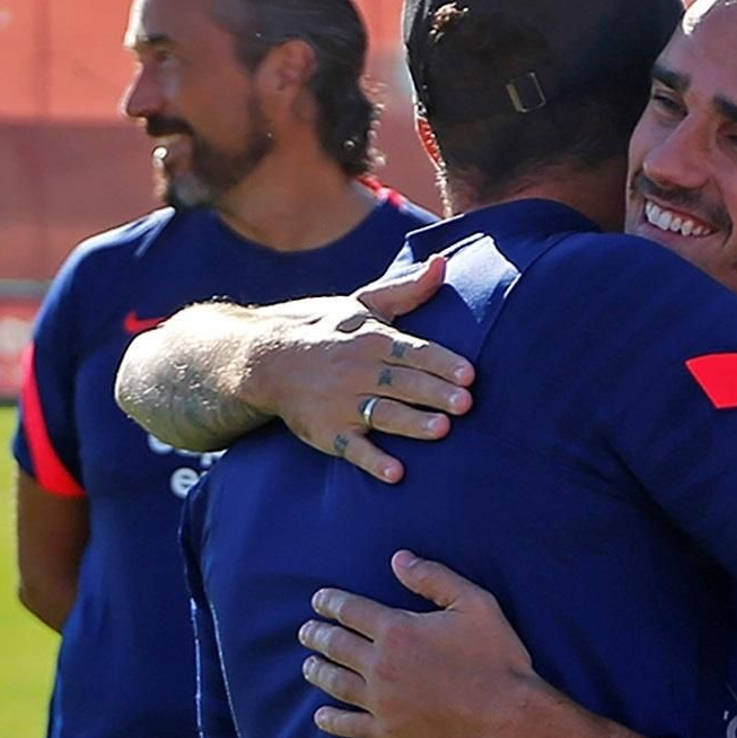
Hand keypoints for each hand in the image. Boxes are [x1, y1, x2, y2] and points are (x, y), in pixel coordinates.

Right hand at [249, 256, 474, 484]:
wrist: (267, 361)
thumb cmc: (328, 331)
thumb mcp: (364, 306)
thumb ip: (407, 291)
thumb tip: (443, 263)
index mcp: (372, 339)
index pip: (413, 350)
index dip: (441, 362)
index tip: (469, 374)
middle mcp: (358, 371)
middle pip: (403, 382)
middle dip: (434, 392)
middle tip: (466, 404)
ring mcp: (341, 403)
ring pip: (382, 413)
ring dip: (411, 423)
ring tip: (441, 430)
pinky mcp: (327, 433)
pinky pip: (352, 449)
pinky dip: (373, 461)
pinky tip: (395, 473)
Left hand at [297, 550, 536, 737]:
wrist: (507, 717)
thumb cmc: (497, 658)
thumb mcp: (474, 604)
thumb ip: (434, 578)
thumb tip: (398, 559)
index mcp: (397, 630)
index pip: (350, 611)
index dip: (330, 603)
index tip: (318, 601)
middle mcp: (381, 664)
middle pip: (335, 645)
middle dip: (316, 634)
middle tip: (306, 631)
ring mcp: (381, 701)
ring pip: (335, 683)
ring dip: (317, 671)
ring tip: (308, 665)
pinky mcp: (389, 732)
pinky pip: (349, 725)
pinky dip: (330, 720)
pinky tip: (320, 716)